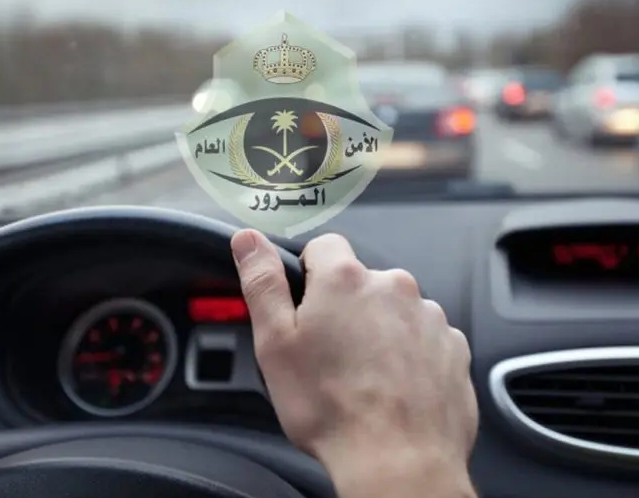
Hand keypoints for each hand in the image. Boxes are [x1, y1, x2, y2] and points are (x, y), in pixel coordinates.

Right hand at [231, 230, 477, 497]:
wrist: (398, 461)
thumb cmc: (333, 409)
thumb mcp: (275, 343)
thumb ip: (262, 282)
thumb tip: (248, 241)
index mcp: (345, 280)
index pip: (324, 246)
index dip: (309, 274)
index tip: (306, 306)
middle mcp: (393, 287)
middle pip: (360, 282)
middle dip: (344, 308)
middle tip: (329, 353)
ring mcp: (428, 316)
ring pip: (392, 311)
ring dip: (378, 331)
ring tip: (362, 376)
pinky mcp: (452, 346)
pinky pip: (423, 338)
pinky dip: (408, 355)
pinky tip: (391, 386)